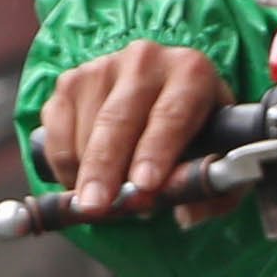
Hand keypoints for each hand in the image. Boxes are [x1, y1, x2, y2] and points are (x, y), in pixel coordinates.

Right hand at [35, 41, 225, 227]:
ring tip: (102, 204)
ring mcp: (102, 67)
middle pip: (118, 119)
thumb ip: (212, 189)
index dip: (156, 151)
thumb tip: (186, 215)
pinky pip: (56, 131)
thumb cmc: (198, 132)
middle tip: (98, 207)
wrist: (169, 96)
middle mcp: (145, 61)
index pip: (170, 114)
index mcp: (191, 72)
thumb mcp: (220, 156)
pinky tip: (82, 181)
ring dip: (87, 174)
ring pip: (85, 129)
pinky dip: (65, 164)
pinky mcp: (70, 82)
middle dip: (105, 168)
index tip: (145, 185)